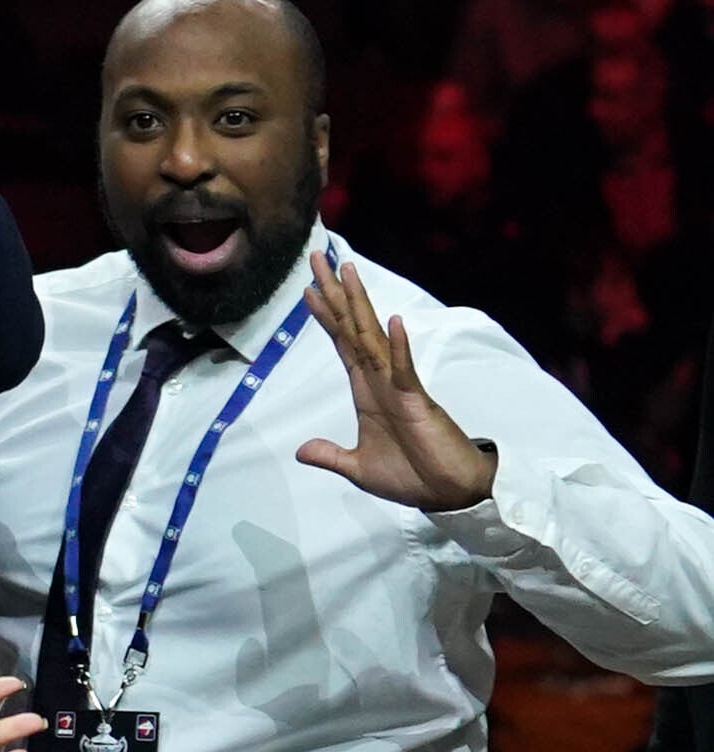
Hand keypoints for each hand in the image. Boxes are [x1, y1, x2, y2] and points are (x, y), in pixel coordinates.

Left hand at [291, 246, 495, 512]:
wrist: (448, 494)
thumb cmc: (411, 477)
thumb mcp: (359, 469)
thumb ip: (331, 456)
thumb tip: (302, 449)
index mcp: (367, 392)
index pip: (342, 345)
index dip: (326, 317)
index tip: (309, 289)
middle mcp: (380, 381)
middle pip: (352, 329)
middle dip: (335, 294)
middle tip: (317, 257)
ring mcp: (399, 387)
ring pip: (372, 338)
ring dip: (359, 305)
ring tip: (347, 271)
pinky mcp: (418, 401)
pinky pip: (404, 370)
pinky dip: (396, 347)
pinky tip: (390, 322)